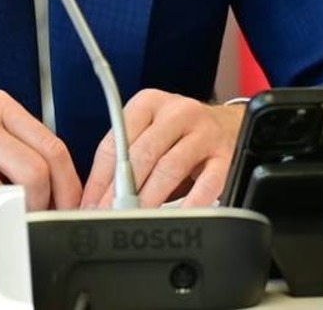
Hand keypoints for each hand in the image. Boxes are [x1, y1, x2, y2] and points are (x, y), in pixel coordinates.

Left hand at [80, 89, 244, 207]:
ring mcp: (204, 131)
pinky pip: (207, 183)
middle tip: (111, 215)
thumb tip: (98, 199)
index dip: (100, 178)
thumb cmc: (182, 136)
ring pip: (170, 167)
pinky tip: (180, 217)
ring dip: (151, 198)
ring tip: (138, 219)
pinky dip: (191, 203)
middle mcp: (176, 112)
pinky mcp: (226, 154)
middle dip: (122, 191)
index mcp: (148, 103)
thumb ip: (126, 159)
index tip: (91, 205)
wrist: (231, 126)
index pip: (115, 142)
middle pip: (142, 153)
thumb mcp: (151, 135)